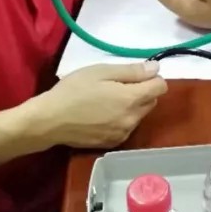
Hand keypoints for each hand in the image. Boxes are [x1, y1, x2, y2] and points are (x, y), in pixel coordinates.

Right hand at [27, 63, 167, 148]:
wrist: (49, 121)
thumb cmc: (73, 90)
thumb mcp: (101, 72)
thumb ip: (132, 71)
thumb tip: (156, 68)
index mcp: (132, 99)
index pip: (161, 87)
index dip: (151, 77)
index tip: (134, 75)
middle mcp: (133, 119)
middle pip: (152, 101)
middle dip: (142, 92)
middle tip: (117, 86)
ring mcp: (123, 133)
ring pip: (139, 115)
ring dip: (132, 107)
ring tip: (107, 101)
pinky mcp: (113, 143)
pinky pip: (127, 127)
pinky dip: (121, 120)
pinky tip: (102, 115)